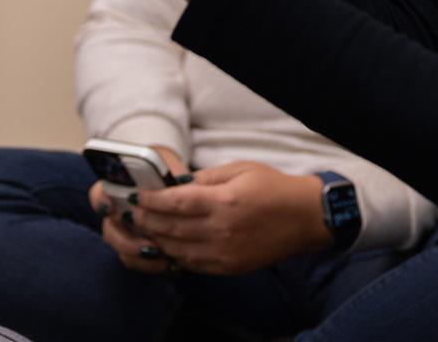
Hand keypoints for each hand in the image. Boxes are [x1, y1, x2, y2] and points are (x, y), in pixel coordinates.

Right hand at [87, 146, 193, 274]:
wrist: (182, 193)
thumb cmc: (172, 175)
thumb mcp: (168, 166)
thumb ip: (162, 172)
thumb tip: (171, 181)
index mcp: (118, 188)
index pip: (99, 194)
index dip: (101, 200)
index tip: (109, 207)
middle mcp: (116, 212)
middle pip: (108, 229)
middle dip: (124, 240)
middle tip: (147, 244)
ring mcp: (125, 232)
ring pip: (121, 250)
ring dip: (138, 255)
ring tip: (161, 255)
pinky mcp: (137, 249)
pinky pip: (135, 262)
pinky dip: (150, 264)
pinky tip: (169, 262)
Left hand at [123, 161, 330, 275]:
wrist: (305, 218)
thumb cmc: (274, 189)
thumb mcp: (240, 170)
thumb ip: (207, 178)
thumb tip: (178, 185)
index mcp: (223, 201)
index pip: (175, 202)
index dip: (151, 200)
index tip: (136, 196)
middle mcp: (221, 230)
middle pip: (171, 228)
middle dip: (147, 220)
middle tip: (131, 214)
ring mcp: (225, 253)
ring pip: (178, 249)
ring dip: (157, 240)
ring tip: (144, 230)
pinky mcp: (230, 267)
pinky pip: (194, 264)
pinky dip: (176, 255)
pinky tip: (168, 246)